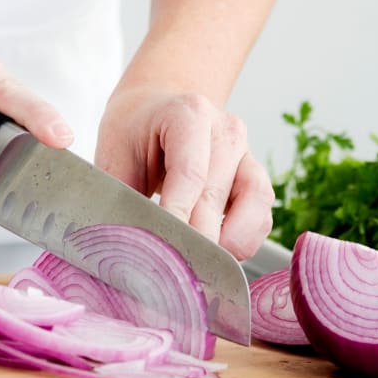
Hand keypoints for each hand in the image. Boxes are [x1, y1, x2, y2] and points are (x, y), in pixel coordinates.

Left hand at [95, 87, 273, 259]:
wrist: (158, 107)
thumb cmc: (135, 130)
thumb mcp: (114, 153)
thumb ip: (119, 195)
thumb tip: (120, 241)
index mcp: (189, 115)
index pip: (189, 174)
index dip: (177, 217)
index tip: (164, 250)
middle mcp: (225, 131)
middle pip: (216, 196)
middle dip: (194, 240)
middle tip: (172, 271)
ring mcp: (245, 154)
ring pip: (253, 206)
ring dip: (227, 243)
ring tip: (198, 265)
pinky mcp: (254, 177)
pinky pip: (262, 215)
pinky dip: (245, 241)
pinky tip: (218, 254)